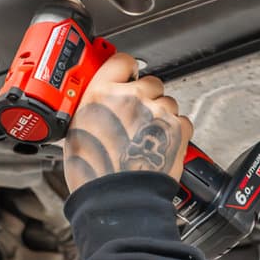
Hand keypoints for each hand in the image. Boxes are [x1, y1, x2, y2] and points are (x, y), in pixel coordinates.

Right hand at [63, 52, 192, 192]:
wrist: (117, 198)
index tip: (129, 75)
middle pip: (150, 82)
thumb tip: (102, 102)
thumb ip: (94, 107)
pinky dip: (175, 132)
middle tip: (137, 119)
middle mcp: (130, 96)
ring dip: (161, 116)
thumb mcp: (77, 129)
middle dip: (147, 97)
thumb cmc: (94, 171)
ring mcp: (156, 110)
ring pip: (167, 102)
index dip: (127, 69)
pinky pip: (182, 120)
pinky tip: (160, 146)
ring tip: (148, 139)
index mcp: (101, 92)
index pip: (121, 60)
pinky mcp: (177, 128)